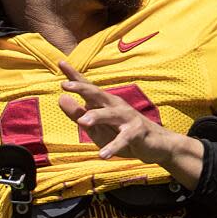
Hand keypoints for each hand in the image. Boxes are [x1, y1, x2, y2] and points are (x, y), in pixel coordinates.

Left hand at [56, 61, 203, 188]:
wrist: (156, 145)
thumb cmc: (121, 134)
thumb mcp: (95, 127)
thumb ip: (78, 114)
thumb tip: (60, 99)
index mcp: (103, 103)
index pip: (87, 87)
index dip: (74, 76)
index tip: (60, 62)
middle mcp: (115, 106)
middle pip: (97, 94)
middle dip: (82, 88)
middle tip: (65, 85)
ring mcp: (127, 118)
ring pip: (110, 115)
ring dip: (97, 117)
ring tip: (82, 122)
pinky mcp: (136, 133)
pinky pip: (123, 140)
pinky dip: (113, 147)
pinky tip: (102, 155)